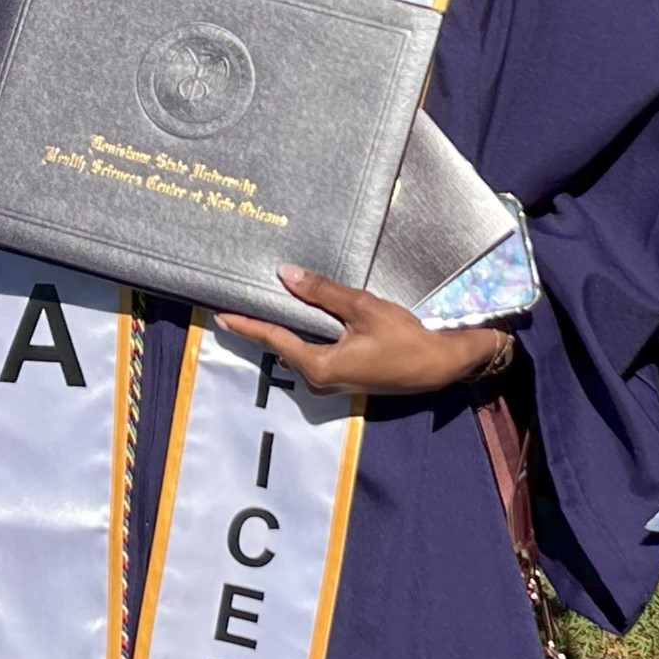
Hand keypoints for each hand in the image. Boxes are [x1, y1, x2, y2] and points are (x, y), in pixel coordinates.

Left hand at [214, 266, 510, 395]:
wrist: (439, 365)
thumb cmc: (405, 338)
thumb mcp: (364, 309)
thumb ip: (323, 293)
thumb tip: (286, 275)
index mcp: (318, 366)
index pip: (273, 339)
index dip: (246, 324)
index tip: (219, 314)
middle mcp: (318, 380)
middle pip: (281, 346)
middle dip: (261, 325)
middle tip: (239, 300)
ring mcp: (330, 382)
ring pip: (297, 350)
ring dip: (284, 329)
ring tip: (266, 303)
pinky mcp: (343, 378)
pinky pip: (313, 353)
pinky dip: (303, 334)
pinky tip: (300, 315)